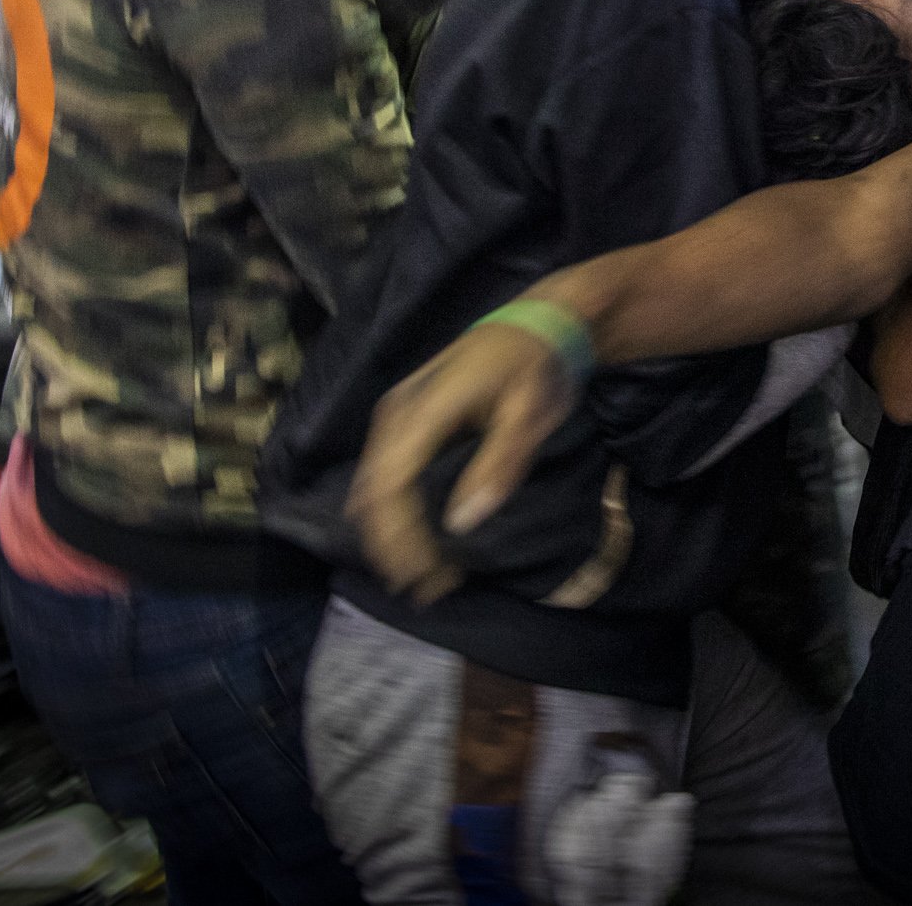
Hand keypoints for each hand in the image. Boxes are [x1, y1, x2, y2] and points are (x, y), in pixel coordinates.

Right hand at [347, 315, 579, 605]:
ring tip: (424, 575)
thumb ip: (500, 464)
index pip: (393, 484)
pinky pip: (385, 475)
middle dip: (393, 545)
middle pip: (374, 491)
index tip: (425, 576)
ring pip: (373, 486)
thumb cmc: (537, 367)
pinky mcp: (403, 421)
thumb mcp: (530, 413)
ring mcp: (395, 414)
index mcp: (424, 408)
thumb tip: (460, 524)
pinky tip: (417, 539)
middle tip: (428, 589)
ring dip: (391, 534)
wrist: (538, 323)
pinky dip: (394, 512)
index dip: (401, 536)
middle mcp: (396, 411)